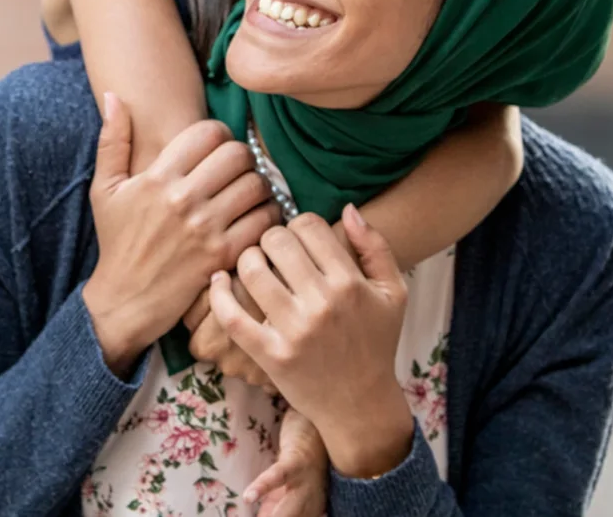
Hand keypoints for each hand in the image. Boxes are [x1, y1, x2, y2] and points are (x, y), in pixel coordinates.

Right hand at [83, 95, 281, 374]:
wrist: (126, 299)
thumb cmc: (117, 241)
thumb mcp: (105, 189)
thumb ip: (112, 139)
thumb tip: (113, 95)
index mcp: (157, 177)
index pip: (208, 132)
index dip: (218, 135)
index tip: (214, 150)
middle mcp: (183, 198)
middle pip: (237, 154)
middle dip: (240, 158)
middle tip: (235, 171)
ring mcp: (206, 228)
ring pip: (256, 186)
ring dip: (257, 187)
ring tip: (246, 195)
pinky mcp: (224, 255)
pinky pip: (264, 221)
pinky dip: (267, 217)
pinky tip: (255, 220)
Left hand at [209, 205, 413, 478]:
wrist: (361, 404)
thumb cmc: (376, 342)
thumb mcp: (393, 293)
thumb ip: (375, 247)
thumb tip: (347, 208)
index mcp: (351, 283)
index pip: (308, 225)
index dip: (298, 224)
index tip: (297, 239)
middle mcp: (323, 304)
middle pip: (276, 240)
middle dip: (270, 239)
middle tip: (273, 251)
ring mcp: (294, 330)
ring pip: (251, 269)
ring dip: (246, 259)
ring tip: (254, 265)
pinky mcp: (270, 354)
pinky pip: (232, 315)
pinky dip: (218, 292)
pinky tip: (218, 280)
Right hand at [244, 408, 327, 516]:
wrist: (313, 423)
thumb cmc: (299, 460)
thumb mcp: (287, 490)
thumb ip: (275, 508)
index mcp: (310, 510)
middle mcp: (312, 500)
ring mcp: (306, 481)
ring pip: (290, 509)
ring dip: (277, 516)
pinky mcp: (296, 460)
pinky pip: (278, 476)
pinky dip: (263, 487)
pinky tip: (248, 496)